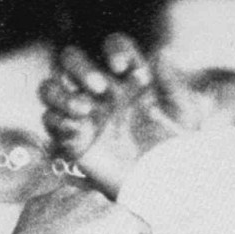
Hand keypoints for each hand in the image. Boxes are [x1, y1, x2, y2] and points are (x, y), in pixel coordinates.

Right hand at [40, 34, 187, 195]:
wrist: (168, 185)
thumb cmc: (180, 148)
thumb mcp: (184, 114)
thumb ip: (173, 83)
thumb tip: (163, 52)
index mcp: (130, 79)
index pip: (114, 48)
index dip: (114, 49)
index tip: (122, 66)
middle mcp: (103, 92)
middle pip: (72, 61)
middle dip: (79, 67)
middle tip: (100, 88)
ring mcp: (85, 115)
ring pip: (50, 89)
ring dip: (59, 94)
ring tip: (84, 109)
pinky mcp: (74, 140)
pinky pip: (51, 122)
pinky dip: (59, 122)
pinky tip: (79, 129)